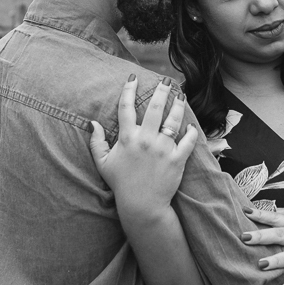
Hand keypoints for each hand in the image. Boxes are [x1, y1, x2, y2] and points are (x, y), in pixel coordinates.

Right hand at [89, 76, 197, 216]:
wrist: (141, 206)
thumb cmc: (121, 184)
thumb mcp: (103, 163)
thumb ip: (96, 142)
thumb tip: (92, 123)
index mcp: (127, 138)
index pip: (126, 107)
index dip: (128, 90)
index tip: (133, 78)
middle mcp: (145, 139)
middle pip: (154, 107)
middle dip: (161, 90)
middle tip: (165, 81)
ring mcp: (162, 149)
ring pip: (173, 120)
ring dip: (178, 105)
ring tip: (181, 96)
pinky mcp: (176, 159)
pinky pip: (188, 141)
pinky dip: (191, 131)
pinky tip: (191, 125)